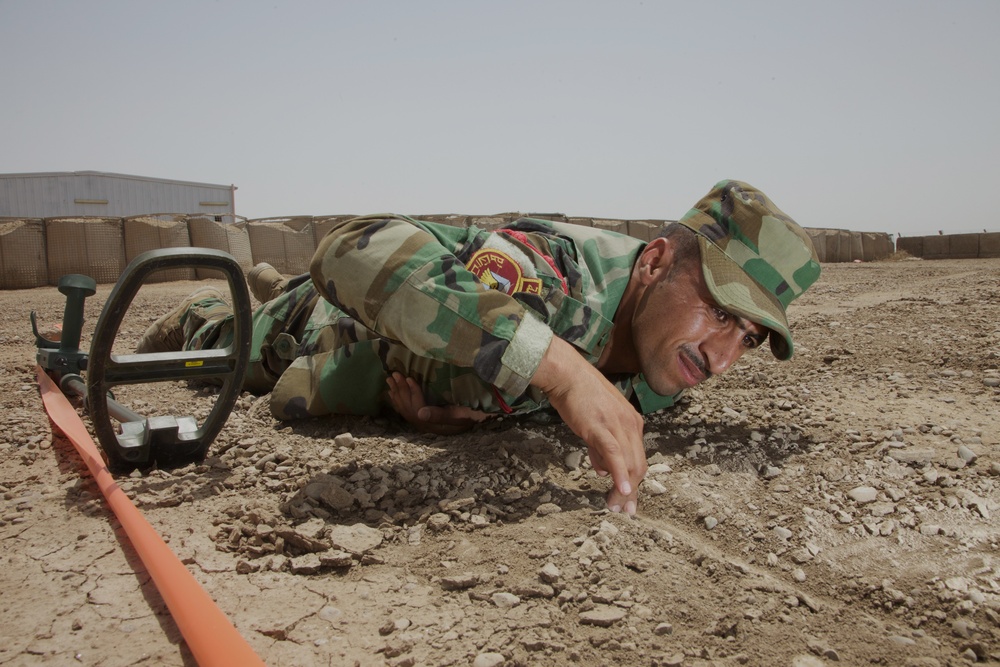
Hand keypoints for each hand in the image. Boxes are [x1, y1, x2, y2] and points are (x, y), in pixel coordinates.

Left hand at [386, 372, 490, 434]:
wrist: (478, 422)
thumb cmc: (472, 416)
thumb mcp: (459, 415)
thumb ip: (440, 415)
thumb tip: (420, 414)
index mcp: (433, 424)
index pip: (418, 408)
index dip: (412, 392)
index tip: (409, 378)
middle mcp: (426, 425)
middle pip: (408, 408)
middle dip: (400, 390)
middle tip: (393, 374)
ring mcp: (424, 422)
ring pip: (405, 408)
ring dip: (397, 393)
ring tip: (390, 380)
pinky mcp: (425, 419)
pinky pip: (407, 410)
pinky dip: (399, 400)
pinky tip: (393, 392)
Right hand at [531, 337, 645, 515]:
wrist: (566, 374)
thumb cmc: (578, 395)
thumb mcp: (595, 423)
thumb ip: (600, 447)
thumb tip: (602, 470)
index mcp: (632, 422)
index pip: (638, 459)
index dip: (634, 482)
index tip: (626, 500)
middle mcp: (631, 424)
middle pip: (639, 466)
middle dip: (632, 492)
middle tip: (624, 511)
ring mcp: (618, 426)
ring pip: (630, 465)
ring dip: (625, 490)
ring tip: (617, 507)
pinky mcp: (602, 428)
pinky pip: (615, 455)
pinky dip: (620, 475)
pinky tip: (622, 491)